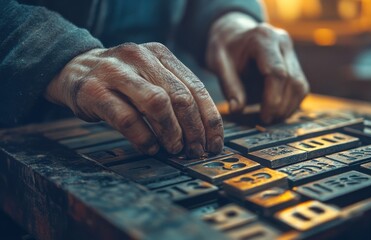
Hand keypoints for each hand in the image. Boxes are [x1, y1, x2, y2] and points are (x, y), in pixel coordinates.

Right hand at [45, 43, 222, 157]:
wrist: (74, 68)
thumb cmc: (120, 80)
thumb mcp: (150, 77)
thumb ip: (174, 95)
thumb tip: (202, 133)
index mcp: (160, 54)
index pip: (196, 87)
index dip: (209, 120)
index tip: (214, 143)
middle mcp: (141, 58)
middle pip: (180, 96)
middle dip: (194, 130)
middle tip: (195, 150)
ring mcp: (116, 71)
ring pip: (157, 104)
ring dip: (171, 133)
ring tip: (174, 149)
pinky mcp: (94, 90)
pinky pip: (127, 118)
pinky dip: (144, 138)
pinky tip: (151, 147)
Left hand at [206, 13, 308, 123]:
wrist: (232, 35)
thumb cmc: (225, 49)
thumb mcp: (219, 64)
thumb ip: (230, 86)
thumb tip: (237, 109)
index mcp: (263, 38)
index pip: (277, 73)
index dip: (273, 99)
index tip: (264, 117)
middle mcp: (282, 42)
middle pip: (293, 80)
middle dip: (281, 106)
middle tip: (266, 121)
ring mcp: (290, 51)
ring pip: (301, 85)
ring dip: (288, 107)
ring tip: (271, 118)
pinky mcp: (294, 62)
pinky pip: (300, 87)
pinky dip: (291, 103)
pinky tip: (276, 111)